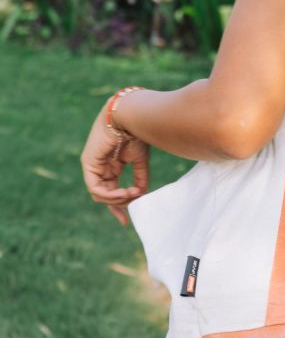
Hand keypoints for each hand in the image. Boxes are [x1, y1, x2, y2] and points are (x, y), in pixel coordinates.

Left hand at [80, 108, 150, 225]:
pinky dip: (111, 194)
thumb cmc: (137, 133)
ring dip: (117, 199)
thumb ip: (140, 178)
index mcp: (111, 166)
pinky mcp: (89, 164)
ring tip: (132, 195)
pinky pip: (96, 188)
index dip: (119, 206)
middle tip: (130, 209)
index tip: (126, 221)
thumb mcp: (140, 161)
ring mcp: (93, 167)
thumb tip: (141, 195)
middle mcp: (100, 168)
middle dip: (117, 206)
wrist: (130, 116)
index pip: (111, 190)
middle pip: (104, 196)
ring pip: (100, 195)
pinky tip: (125, 193)